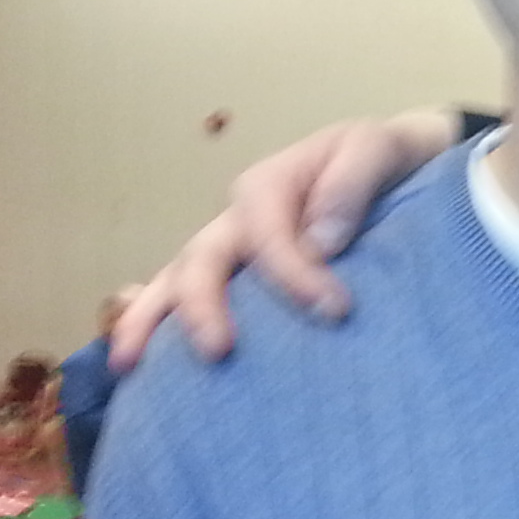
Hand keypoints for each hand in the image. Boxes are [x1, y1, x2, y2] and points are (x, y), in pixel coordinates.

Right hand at [111, 109, 462, 366]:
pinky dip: (158, 329)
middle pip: (201, 260)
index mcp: (266, 187)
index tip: (336, 310)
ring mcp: (228, 252)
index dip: (294, 274)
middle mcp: (235, 221)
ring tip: (127, 365)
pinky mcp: (234, 281)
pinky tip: (137, 369)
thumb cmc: (379, 158)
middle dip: (200, 305)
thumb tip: (322, 241)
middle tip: (217, 351)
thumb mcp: (374, 149)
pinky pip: (187, 303)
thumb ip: (349, 186)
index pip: (267, 235)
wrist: (390, 168)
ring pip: (176, 284)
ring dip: (148, 322)